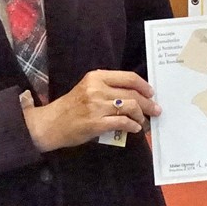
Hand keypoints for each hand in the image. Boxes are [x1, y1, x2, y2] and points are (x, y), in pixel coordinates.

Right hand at [23, 70, 161, 151]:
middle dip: (148, 103)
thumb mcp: (88, 88)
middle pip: (132, 93)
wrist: (50, 123)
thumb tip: (135, 94)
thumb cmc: (71, 106)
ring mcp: (96, 106)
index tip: (151, 93)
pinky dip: (133, 125)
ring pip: (130, 107)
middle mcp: (97, 89)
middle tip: (156, 109)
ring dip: (142, 115)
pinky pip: (122, 122)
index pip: (128, 78)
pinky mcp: (96, 123)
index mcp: (96, 77)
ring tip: (144, 121)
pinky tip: (135, 128)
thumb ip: (108, 88)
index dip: (144, 86)